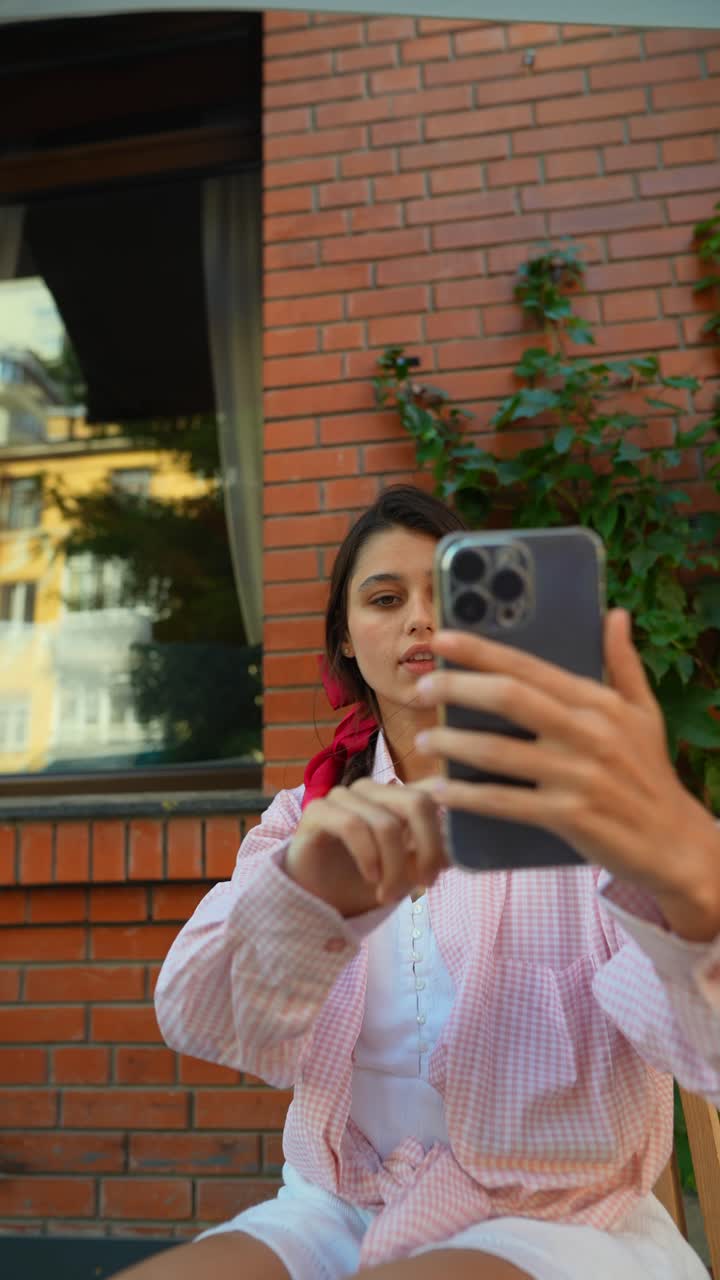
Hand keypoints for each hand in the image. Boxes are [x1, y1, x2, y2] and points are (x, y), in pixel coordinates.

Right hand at [285, 778, 447, 917]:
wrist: (316, 900)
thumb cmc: (363, 882)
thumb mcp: (410, 872)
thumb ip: (434, 854)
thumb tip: (461, 847)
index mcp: (398, 797)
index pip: (436, 790)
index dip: (452, 821)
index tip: (449, 863)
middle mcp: (374, 790)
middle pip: (418, 803)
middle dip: (428, 849)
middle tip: (426, 884)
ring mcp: (344, 796)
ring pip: (386, 823)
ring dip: (393, 867)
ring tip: (388, 895)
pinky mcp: (318, 810)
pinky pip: (352, 826)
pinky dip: (368, 856)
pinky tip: (370, 878)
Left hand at [414, 609, 719, 941]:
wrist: (675, 843)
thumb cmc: (650, 773)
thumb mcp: (644, 713)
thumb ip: (623, 663)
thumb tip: (615, 614)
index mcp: (599, 702)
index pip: (529, 666)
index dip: (480, 650)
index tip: (441, 638)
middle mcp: (588, 733)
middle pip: (508, 698)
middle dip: (456, 687)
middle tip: (421, 687)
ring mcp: (578, 776)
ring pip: (498, 751)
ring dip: (452, 742)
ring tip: (423, 737)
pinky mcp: (569, 817)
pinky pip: (503, 802)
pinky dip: (465, 796)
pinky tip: (439, 791)